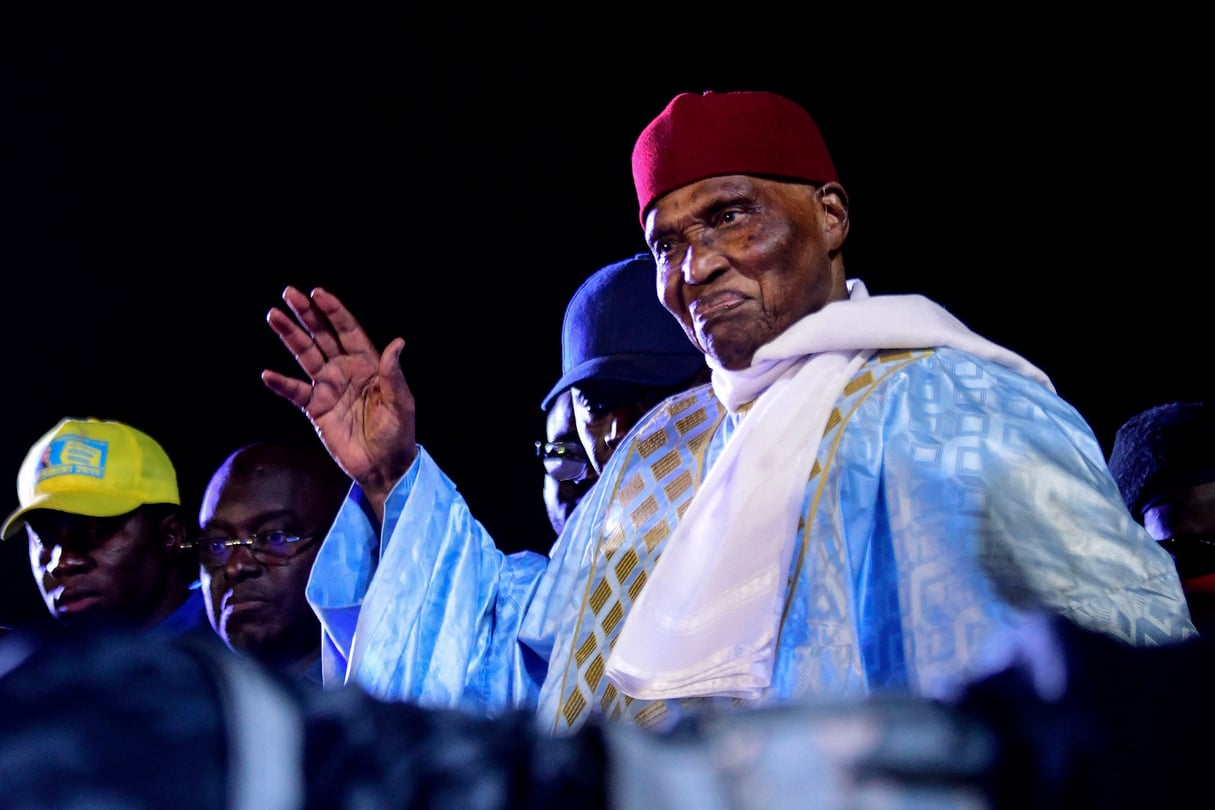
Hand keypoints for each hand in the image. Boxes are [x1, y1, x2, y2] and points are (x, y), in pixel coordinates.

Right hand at [262, 285, 417, 520]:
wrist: (384, 466)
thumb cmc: (398, 433)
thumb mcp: (400, 402)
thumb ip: (392, 374)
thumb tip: (397, 343)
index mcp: (368, 364)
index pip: (348, 330)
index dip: (333, 311)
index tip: (318, 293)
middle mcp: (345, 370)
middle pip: (322, 336)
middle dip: (307, 315)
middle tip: (289, 293)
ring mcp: (328, 388)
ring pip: (306, 356)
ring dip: (290, 337)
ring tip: (273, 316)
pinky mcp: (316, 409)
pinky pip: (295, 393)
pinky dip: (282, 384)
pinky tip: (269, 374)